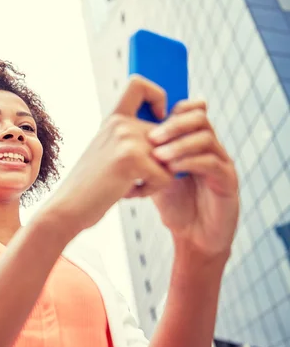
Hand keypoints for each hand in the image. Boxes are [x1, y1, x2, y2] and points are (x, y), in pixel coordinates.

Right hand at [43, 75, 174, 235]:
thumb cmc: (91, 187)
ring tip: (127, 184)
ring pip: (172, 160)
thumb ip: (133, 139)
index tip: (159, 117)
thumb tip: (173, 133)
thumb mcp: (108, 153)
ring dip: (155, 179)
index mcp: (113, 119)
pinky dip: (150, 191)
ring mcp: (126, 138)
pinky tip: (126, 192)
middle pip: (170, 135)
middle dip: (161, 163)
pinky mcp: (131, 158)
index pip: (139, 84)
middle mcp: (120, 123)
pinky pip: (166, 177)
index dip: (158, 95)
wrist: (68, 207)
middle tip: (131, 177)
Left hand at [148, 100, 238, 260]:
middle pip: (199, 117)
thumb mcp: (154, 175)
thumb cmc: (174, 206)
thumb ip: (144, 155)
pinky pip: (212, 162)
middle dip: (173, 125)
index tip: (150, 120)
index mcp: (193, 141)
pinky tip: (172, 171)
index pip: (187, 110)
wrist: (193, 237)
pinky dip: (189, 163)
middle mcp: (210, 147)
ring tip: (158, 157)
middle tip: (152, 138)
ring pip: (206, 137)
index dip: (170, 109)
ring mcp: (222, 162)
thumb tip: (117, 135)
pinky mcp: (228, 180)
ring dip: (179, 145)